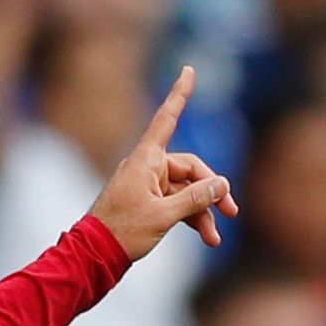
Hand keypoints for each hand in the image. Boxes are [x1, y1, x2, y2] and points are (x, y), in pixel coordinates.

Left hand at [89, 67, 239, 260]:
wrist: (94, 255)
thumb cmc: (123, 230)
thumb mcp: (164, 215)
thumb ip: (195, 198)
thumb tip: (222, 183)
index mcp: (145, 159)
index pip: (167, 119)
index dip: (179, 94)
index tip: (188, 69)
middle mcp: (147, 167)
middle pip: (190, 168)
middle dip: (211, 191)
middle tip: (232, 213)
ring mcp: (146, 184)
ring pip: (185, 190)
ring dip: (202, 211)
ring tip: (214, 238)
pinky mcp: (147, 201)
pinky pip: (176, 202)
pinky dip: (191, 217)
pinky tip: (206, 237)